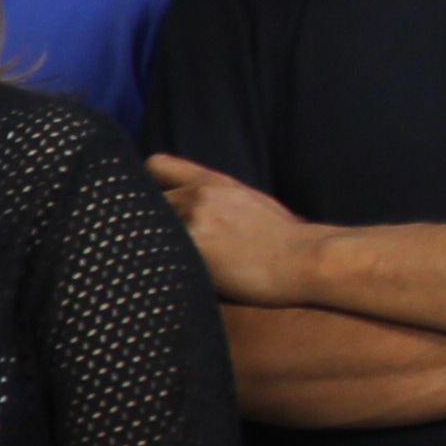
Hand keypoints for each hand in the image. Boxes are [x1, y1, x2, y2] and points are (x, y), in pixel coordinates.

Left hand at [142, 153, 325, 305]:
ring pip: (144, 228)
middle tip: (143, 245)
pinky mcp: (192, 246)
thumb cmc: (286, 240)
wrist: (305, 259)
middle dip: (140, 223)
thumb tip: (199, 211)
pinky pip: (154, 254)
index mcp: (211, 182)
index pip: (156, 166)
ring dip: (143, 246)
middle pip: (142, 202)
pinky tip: (153, 279)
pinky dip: (150, 264)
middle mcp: (197, 195)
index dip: (144, 185)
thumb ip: (218, 200)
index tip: (142, 204)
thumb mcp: (251, 203)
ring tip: (146, 266)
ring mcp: (193, 219)